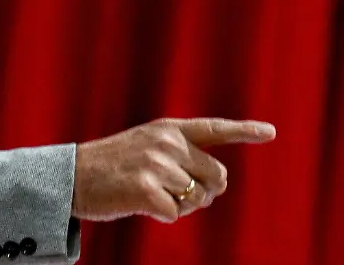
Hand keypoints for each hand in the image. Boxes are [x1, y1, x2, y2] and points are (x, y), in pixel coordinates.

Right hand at [70, 117, 275, 222]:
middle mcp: (166, 143)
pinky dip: (162, 215)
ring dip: (180, 206)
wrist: (72, 175)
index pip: (214, 128)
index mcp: (168, 129)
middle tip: (178, 194)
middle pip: (217, 176)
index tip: (271, 132)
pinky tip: (140, 204)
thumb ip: (180, 155)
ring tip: (150, 195)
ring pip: (197, 199)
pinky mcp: (146, 189)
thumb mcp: (145, 145)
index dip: (245, 131)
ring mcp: (156, 165)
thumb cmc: (112, 166)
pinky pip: (175, 214)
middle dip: (206, 192)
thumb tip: (213, 185)